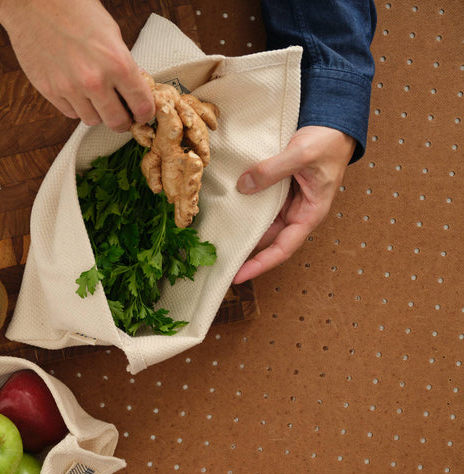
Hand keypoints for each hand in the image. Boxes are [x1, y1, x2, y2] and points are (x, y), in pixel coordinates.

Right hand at [0, 0, 154, 131]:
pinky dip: (76, 106)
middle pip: (117, 122)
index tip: (143, 114)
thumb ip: (122, 62)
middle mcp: (95, 81)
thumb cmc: (74, 9)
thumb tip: (133, 84)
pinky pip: (70, 112)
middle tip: (122, 115)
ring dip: (97, 112)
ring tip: (96, 98)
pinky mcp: (50, 91)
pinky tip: (76, 90)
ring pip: (92, 120)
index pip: (141, 104)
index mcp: (117, 62)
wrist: (35, 3)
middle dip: (123, 121)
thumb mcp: (110, 32)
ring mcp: (70, 89)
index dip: (145, 113)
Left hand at [232, 126, 356, 283]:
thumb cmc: (328, 142)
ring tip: (215, 243)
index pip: (283, 248)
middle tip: (217, 263)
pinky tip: (224, 213)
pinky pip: (258, 204)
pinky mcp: (278, 189)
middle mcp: (297, 212)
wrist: (334, 122)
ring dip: (241, 231)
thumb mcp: (301, 154)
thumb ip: (273, 170)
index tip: (238, 276)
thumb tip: (243, 187)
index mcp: (310, 214)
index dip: (260, 264)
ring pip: (260, 223)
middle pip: (267, 240)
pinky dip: (243, 209)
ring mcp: (286, 202)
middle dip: (245, 252)